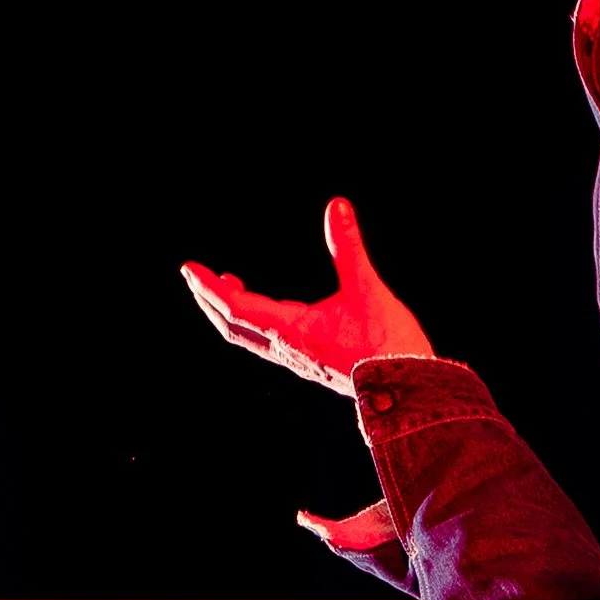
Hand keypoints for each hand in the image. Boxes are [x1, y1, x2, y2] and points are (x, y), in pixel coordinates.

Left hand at [181, 198, 433, 395]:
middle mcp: (288, 349)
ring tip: (228, 286)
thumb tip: (338, 205)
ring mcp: (300, 360)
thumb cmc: (387, 344)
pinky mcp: (314, 365)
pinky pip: (270, 342)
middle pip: (233, 326)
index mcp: (290, 331)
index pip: (234, 307)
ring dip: (231, 311)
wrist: (411, 393)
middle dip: (211, 299)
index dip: (208, 287)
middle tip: (196, 275)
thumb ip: (348, 248)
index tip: (188, 268)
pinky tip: (269, 311)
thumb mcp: (367, 289)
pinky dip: (255, 321)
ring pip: (250, 337)